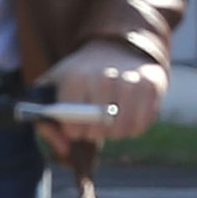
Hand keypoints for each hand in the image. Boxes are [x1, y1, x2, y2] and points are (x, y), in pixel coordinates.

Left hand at [47, 39, 167, 140]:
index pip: (73, 124)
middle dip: (93, 132)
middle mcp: (104, 78)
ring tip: (108, 119)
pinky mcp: (152, 85)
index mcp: (75, 79)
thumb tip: (64, 148)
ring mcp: (131, 81)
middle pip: (99, 129)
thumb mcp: (51, 90)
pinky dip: (133, 127)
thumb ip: (45, 122)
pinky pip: (142, 124)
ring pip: (122, 129)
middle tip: (92, 122)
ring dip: (114, 132)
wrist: (113, 49)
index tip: (74, 125)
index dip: (73, 131)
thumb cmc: (77, 76)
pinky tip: (126, 114)